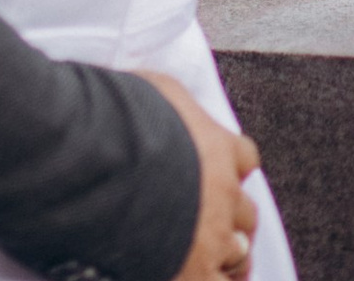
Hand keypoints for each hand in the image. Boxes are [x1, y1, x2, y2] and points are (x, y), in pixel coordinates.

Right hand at [141, 72, 260, 280]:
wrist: (108, 161)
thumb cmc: (126, 120)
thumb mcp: (156, 91)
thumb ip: (174, 106)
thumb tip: (167, 104)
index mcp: (218, 148)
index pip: (244, 157)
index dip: (231, 166)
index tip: (221, 170)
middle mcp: (224, 193)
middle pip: (245, 210)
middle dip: (231, 215)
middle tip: (214, 218)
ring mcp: (214, 236)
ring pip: (239, 252)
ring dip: (228, 253)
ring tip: (211, 254)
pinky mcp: (198, 273)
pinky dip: (215, 280)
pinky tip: (199, 276)